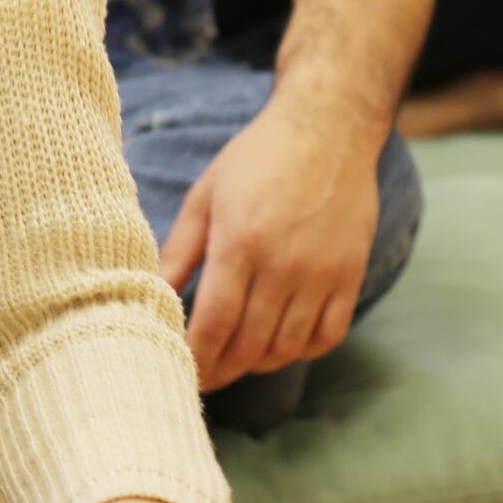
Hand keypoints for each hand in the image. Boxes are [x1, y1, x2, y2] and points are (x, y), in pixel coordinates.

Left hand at [158, 94, 379, 392]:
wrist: (329, 127)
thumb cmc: (257, 157)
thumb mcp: (206, 195)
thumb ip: (179, 250)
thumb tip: (151, 296)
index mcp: (240, 242)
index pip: (213, 324)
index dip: (196, 358)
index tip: (180, 369)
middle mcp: (284, 263)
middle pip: (249, 345)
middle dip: (222, 369)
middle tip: (205, 375)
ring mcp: (322, 272)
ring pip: (287, 347)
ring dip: (258, 363)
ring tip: (238, 358)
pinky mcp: (351, 274)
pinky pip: (327, 336)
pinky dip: (302, 351)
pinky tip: (281, 343)